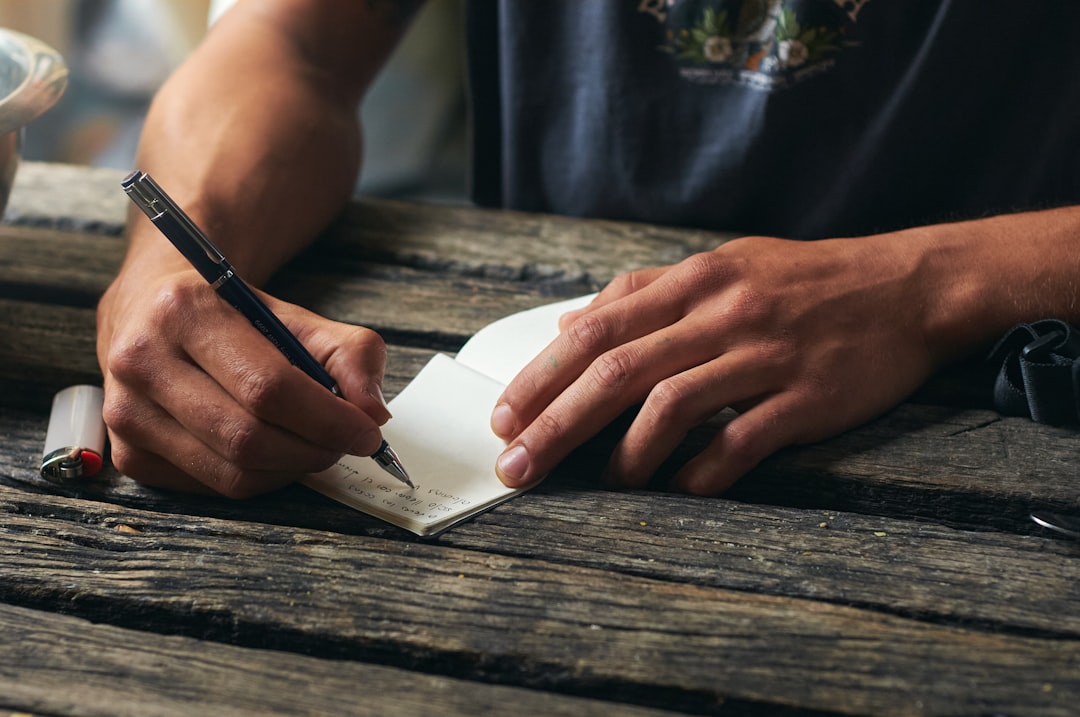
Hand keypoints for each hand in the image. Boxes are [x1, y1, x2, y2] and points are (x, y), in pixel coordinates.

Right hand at [96, 268, 390, 496]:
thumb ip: (350, 355)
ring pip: (232, 472)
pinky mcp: (128, 453)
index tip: (367, 431)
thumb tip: (374, 413)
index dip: (328, 419)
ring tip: (312, 444)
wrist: (155, 314)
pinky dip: (259, 477)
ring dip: (290, 468)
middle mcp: (140, 361)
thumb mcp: (296, 318)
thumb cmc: (232, 317)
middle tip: (345, 442)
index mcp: (183, 311)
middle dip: (314, 449)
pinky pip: (213, 487)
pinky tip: (272, 450)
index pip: (269, 388)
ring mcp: (125, 413)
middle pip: (249, 438)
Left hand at [490, 234, 948, 494]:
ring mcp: (765, 354)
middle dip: (557, 424)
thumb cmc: (800, 281)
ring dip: (626, 454)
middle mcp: (722, 312)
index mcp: (695, 280)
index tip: (506, 418)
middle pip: (618, 371)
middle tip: (519, 467)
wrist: (905, 287)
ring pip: (672, 405)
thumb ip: (641, 292)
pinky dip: (702, 468)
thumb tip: (568, 325)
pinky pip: (743, 438)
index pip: (597, 331)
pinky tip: (679, 488)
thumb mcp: (720, 266)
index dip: (543, 377)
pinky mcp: (807, 396)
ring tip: (604, 482)